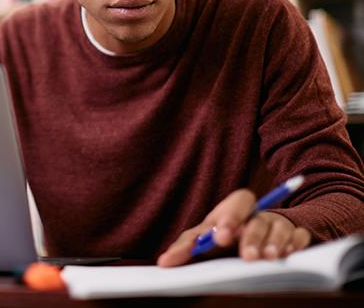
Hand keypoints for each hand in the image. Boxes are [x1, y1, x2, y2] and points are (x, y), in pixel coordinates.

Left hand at [156, 189, 310, 266]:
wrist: (256, 237)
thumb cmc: (223, 235)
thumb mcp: (202, 238)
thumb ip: (184, 248)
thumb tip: (163, 263)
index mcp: (234, 210)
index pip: (239, 200)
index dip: (231, 216)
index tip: (221, 236)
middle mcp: (258, 214)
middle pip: (258, 219)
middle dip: (251, 237)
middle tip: (246, 256)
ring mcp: (279, 224)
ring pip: (280, 228)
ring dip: (274, 243)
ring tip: (268, 258)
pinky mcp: (296, 236)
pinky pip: (300, 237)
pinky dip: (295, 245)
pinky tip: (288, 255)